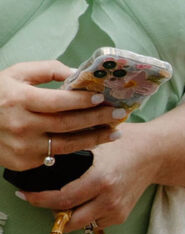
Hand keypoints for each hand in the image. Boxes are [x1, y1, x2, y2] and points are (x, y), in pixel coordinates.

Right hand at [0, 60, 123, 170]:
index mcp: (19, 100)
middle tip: (119, 114)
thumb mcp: (15, 74)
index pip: (59, 102)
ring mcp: (22, 147)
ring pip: (66, 145)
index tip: (103, 97)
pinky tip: (90, 142)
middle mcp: (21, 125)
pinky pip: (54, 156)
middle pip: (68, 124)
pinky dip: (74, 149)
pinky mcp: (22, 163)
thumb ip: (46, 70)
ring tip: (114, 132)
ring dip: (94, 139)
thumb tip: (76, 73)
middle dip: (97, 119)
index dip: (83, 100)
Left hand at [20, 124, 157, 228]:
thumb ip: (71, 153)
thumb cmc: (124, 142)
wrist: (155, 152)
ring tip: (62, 199)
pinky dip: (85, 215)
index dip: (39, 200)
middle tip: (38, 200)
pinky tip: (83, 199)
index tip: (24, 195)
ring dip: (68, 215)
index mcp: (101, 180)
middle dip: (51, 212)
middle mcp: (109, 199)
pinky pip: (94, 222)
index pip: (62, 199)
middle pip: (70, 220)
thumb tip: (42, 159)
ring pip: (81, 224)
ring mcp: (116, 210)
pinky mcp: (121, 215)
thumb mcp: (95, 141)